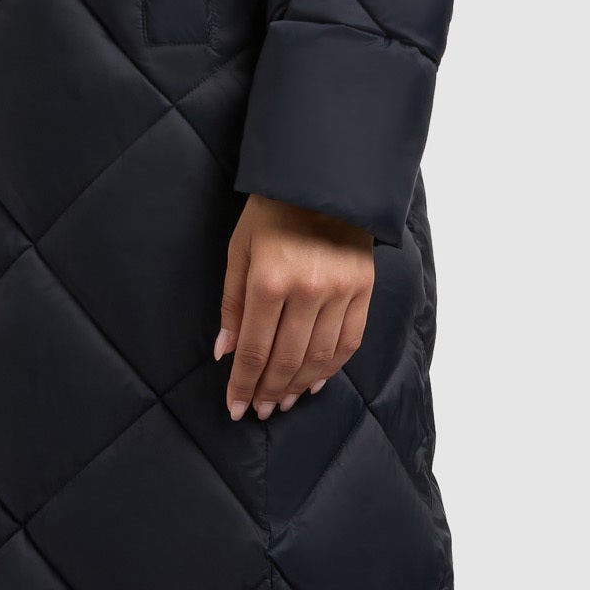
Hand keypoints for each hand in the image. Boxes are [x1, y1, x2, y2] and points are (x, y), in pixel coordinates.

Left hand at [215, 193, 373, 420]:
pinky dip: (331, 367)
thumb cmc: (272, 212)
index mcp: (270, 279)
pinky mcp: (364, 289)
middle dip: (269, 391)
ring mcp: (340, 291)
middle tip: (259, 410)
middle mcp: (308, 290)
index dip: (244, 383)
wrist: (323, 179)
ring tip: (283, 402)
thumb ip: (232, 304)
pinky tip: (315, 381)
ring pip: (319, 357)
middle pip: (286, 359)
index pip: (255, 348)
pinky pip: (349, 341)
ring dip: (299, 385)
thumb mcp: (239, 250)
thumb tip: (226, 352)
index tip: (236, 407)